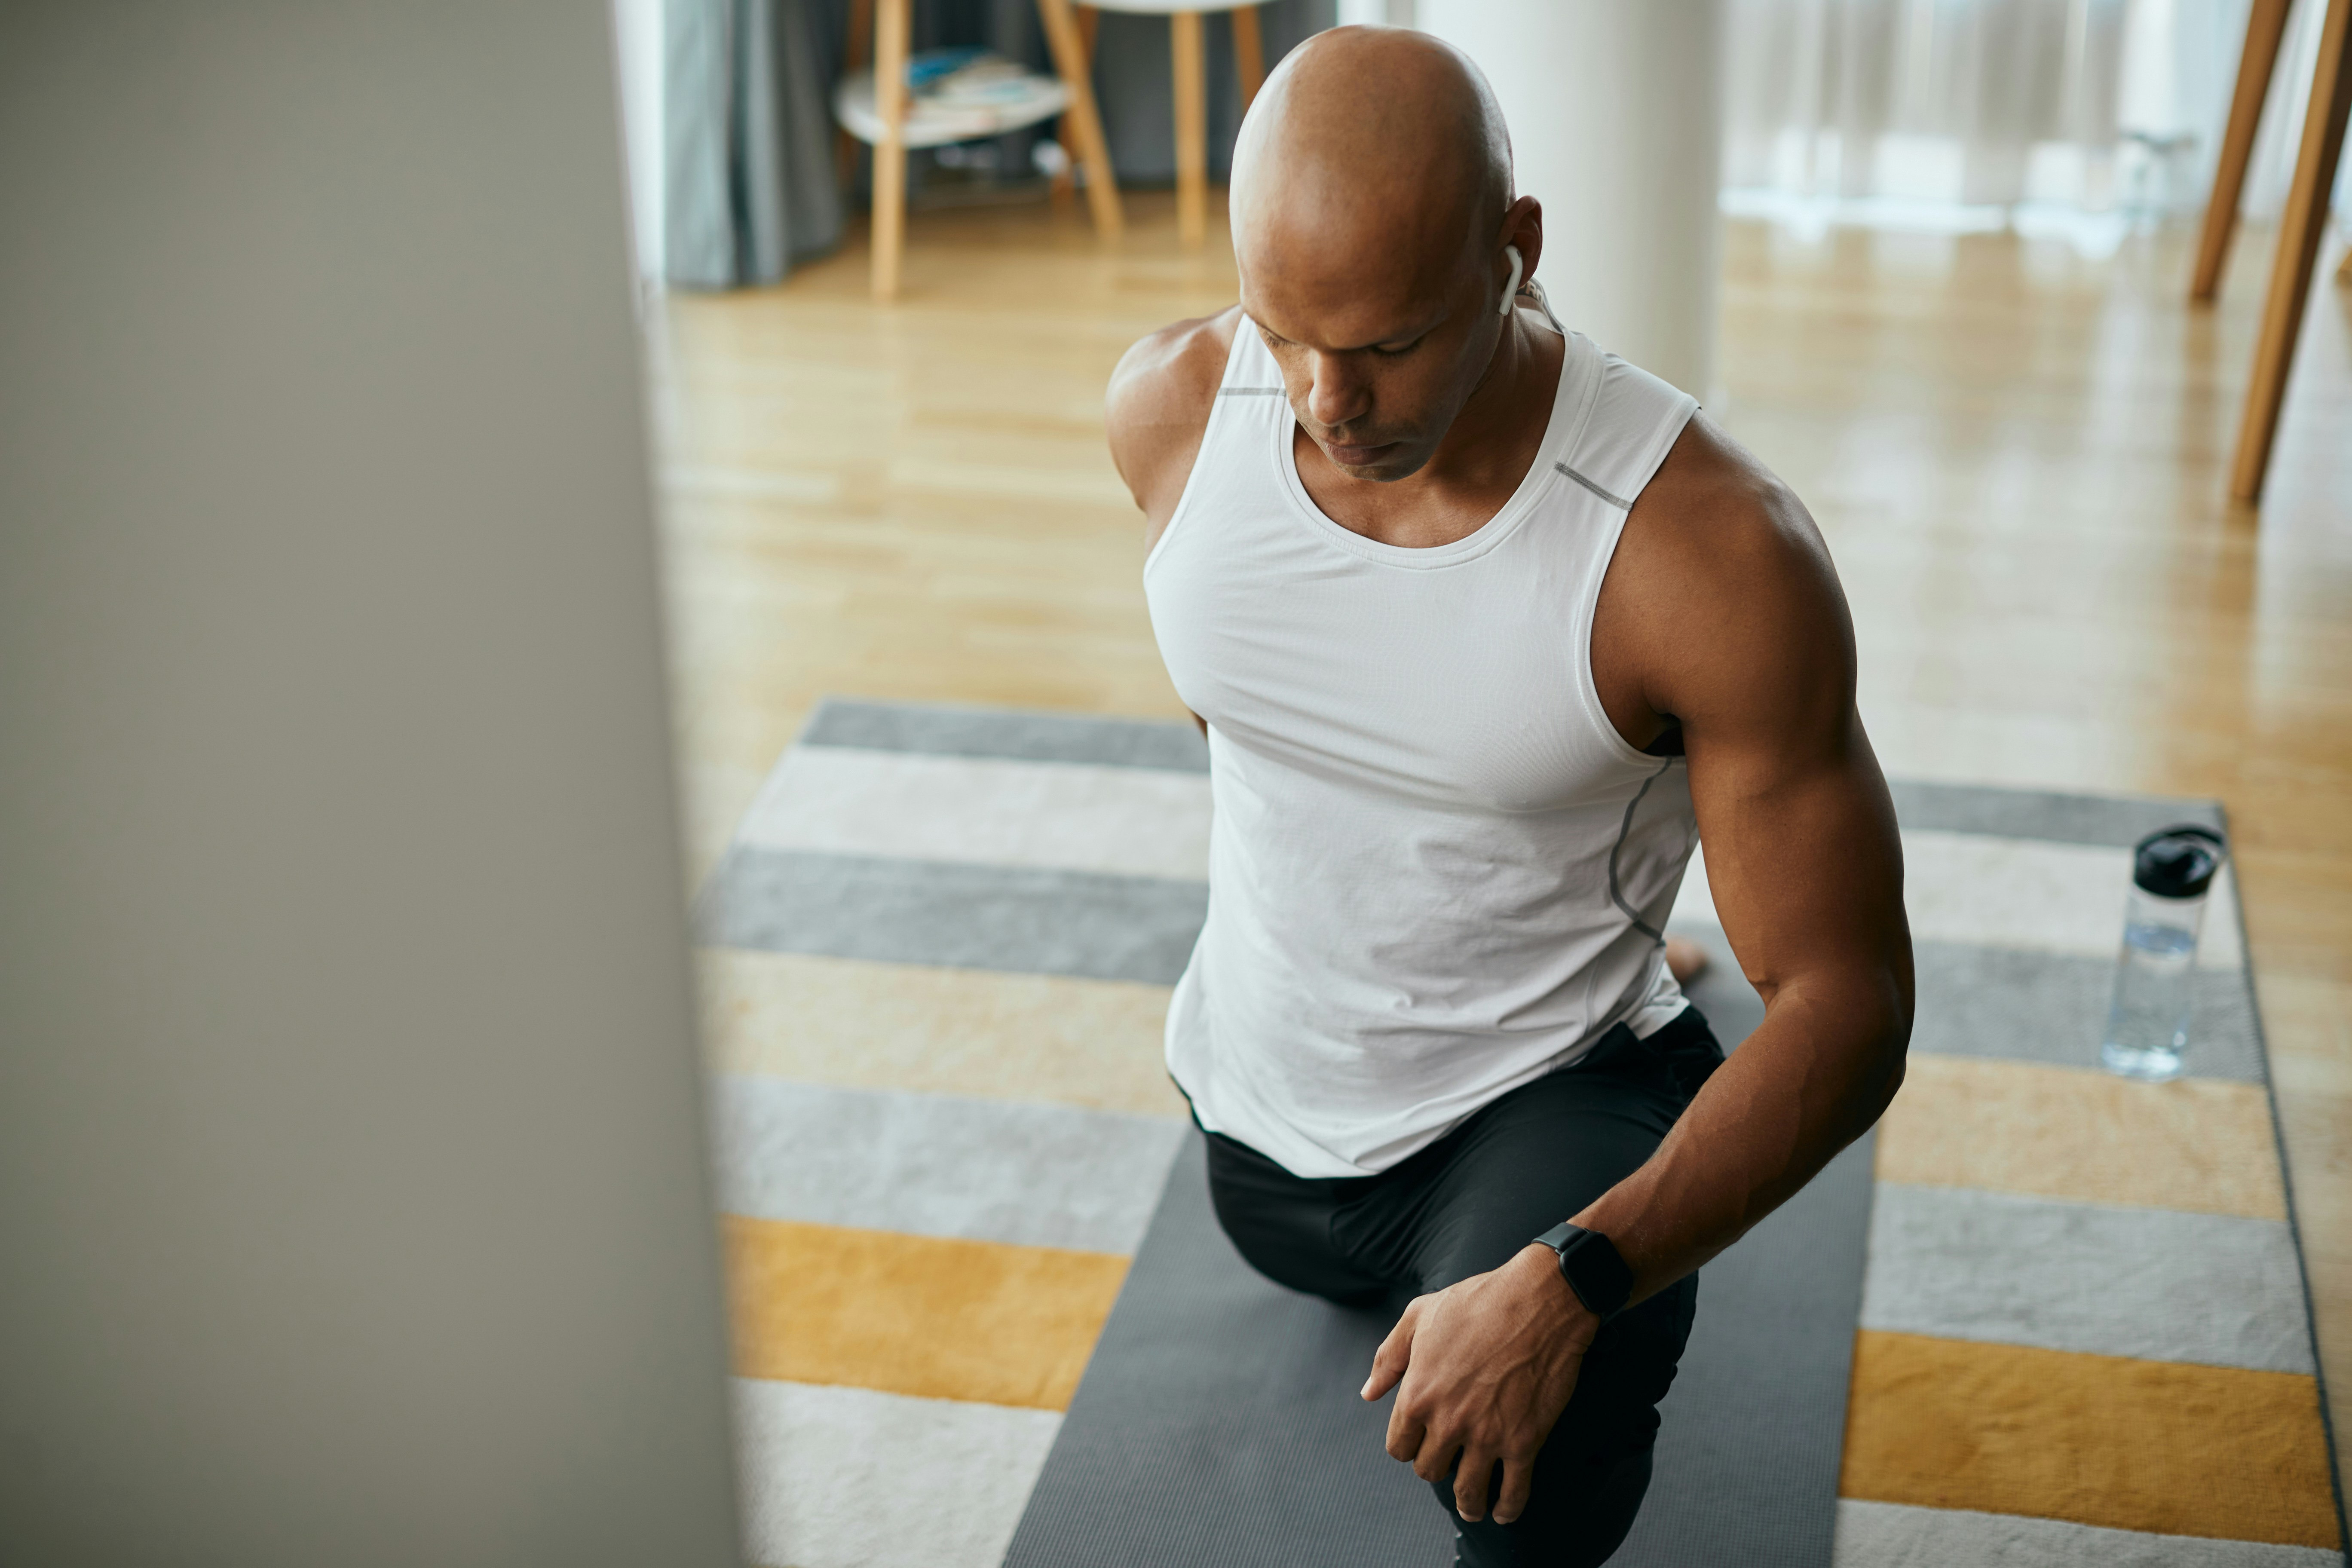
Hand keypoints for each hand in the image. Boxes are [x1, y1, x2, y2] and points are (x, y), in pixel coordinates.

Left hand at [1361, 1244, 1597, 1524]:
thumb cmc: (1477, 1301)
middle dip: (1437, 1467)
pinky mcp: (1525, 1441)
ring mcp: (1487, 1436)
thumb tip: (1369, 1393)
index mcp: (1418, 1394)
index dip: (1408, 1446)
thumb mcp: (1420, 1315)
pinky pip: (1514, 1491)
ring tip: (1473, 1506)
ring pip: (1468, 1491)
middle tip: (1450, 1462)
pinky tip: (1505, 1512)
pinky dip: (1508, 1508)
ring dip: (1469, 1503)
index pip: (1399, 1446)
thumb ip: (1389, 1357)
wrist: (1538, 1301)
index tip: (1419, 1443)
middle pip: (1430, 1470)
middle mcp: (1448, 1422)